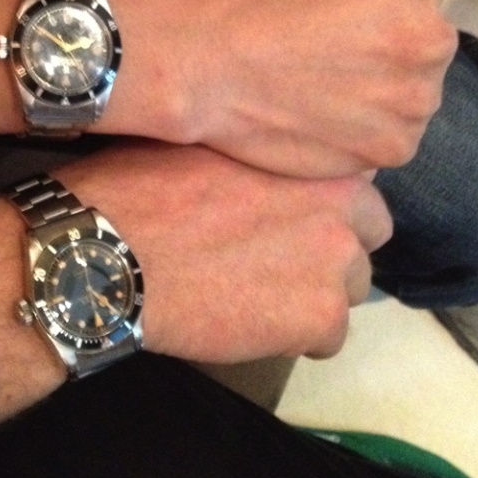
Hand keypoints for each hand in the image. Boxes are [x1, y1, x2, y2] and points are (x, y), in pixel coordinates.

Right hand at [0, 142, 391, 421]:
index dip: (323, 197)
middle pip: (368, 231)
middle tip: (279, 253)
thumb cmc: (141, 185)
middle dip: (333, 242)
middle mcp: (340, 203)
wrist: (108, 251)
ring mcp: (334, 263)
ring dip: (315, 290)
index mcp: (312, 155)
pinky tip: (250, 321)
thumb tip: (266, 163)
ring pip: (349, 287)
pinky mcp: (318, 319)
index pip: (354, 178)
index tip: (292, 208)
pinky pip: (328, 336)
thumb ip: (260, 153)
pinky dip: (295, 334)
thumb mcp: (208, 141)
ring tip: (259, 291)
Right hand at [102, 0, 457, 176]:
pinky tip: (324, 118)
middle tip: (336, 54)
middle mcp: (433, 37)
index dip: (384, 0)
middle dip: (393, 47)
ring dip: (384, 93)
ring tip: (327, 90)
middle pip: (427, 43)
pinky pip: (392, 137)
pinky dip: (366, 132)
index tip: (346, 12)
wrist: (212, 57)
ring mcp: (417, 98)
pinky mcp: (396, 147)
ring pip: (413, 94)